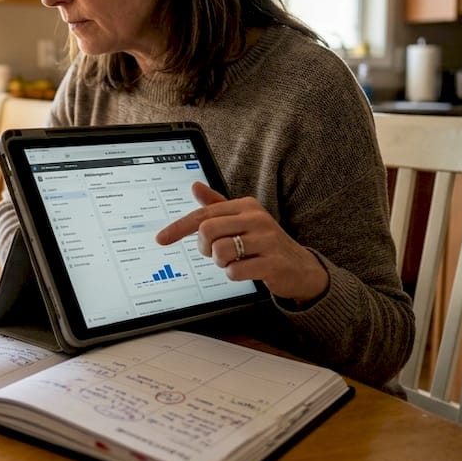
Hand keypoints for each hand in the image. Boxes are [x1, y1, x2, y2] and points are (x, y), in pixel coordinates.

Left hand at [154, 182, 328, 304]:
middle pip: (207, 231)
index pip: (203, 213)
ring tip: (234, 261)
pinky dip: (234, 274)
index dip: (179, 227)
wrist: (300, 267)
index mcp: (246, 206)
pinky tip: (247, 270)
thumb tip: (195, 186)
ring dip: (220, 263)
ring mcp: (267, 241)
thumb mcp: (242, 221)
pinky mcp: (273, 263)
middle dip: (204, 247)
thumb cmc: (264, 242)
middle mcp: (257, 219)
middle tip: (214, 253)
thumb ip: (217, 206)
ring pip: (220, 252)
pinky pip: (235, 271)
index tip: (161, 239)